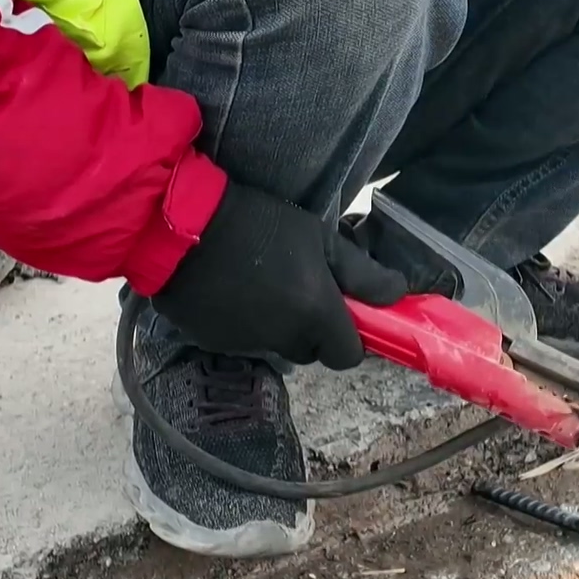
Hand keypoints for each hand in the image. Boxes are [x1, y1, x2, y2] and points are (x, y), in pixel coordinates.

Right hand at [152, 183, 408, 368]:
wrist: (180, 223)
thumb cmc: (258, 222)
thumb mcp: (317, 236)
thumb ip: (362, 273)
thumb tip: (398, 294)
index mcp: (314, 313)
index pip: (349, 356)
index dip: (351, 338)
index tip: (343, 312)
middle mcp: (283, 338)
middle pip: (313, 352)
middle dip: (314, 329)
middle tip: (301, 289)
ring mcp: (246, 344)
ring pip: (278, 347)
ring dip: (280, 326)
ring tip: (263, 284)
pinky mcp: (214, 342)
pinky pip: (244, 341)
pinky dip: (246, 324)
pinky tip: (233, 290)